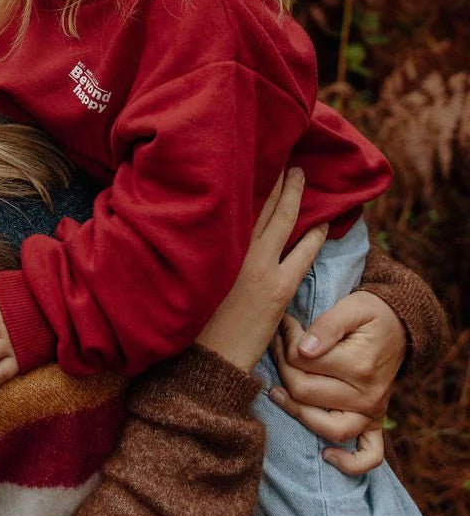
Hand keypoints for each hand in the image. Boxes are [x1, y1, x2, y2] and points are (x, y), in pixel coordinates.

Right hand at [196, 170, 326, 372]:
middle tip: (288, 158)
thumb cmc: (193, 317)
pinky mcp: (278, 289)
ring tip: (303, 177)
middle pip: (262, 203)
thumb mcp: (195, 273)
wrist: (205, 357)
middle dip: (277, 179)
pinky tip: (322, 224)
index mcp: (213, 244)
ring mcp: (260, 268)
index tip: (260, 160)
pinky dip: (314, 236)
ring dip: (296, 196)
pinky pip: (302, 254)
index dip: (251, 179)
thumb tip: (215, 227)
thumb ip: (207, 248)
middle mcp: (236, 249)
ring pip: (284, 220)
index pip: (236, 201)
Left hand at [267, 290, 405, 475]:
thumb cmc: (371, 314)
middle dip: (282, 368)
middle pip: (305, 393)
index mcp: (359, 365)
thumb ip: (327, 326)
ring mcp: (373, 412)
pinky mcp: (376, 423)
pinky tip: (327, 456)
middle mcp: (368, 395)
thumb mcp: (352, 307)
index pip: (302, 362)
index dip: (285, 342)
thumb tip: (303, 350)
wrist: (401, 326)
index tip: (282, 325)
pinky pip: (368, 455)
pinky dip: (349, 463)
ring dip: (296, 412)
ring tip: (276, 393)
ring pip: (326, 427)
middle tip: (276, 346)